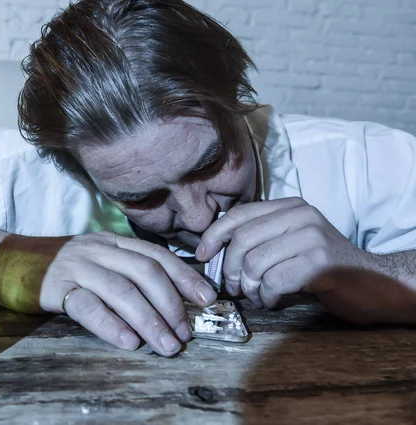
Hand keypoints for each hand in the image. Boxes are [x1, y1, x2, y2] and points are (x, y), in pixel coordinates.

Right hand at [39, 232, 217, 356]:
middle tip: (185, 331)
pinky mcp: (55, 287)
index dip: (184, 276)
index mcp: (112, 242)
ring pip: (121, 289)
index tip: (206, 297)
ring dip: (149, 319)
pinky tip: (128, 341)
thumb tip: (167, 300)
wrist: (7, 259)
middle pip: (144, 271)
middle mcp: (98, 249)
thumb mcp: (96, 260)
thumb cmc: (59, 267)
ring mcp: (76, 266)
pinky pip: (87, 305)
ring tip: (166, 344)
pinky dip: (111, 324)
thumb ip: (124, 272)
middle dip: (171, 303)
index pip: (156, 255)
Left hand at [195, 197, 369, 307]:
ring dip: (249, 288)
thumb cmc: (323, 267)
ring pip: (254, 264)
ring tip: (258, 295)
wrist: (374, 283)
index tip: (201, 254)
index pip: (239, 214)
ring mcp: (311, 237)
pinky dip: (267, 297)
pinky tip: (275, 300)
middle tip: (234, 287)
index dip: (213, 235)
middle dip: (228, 269)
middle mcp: (301, 215)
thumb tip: (212, 251)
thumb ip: (259, 239)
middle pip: (241, 241)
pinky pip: (273, 282)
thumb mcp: (291, 242)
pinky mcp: (319, 263)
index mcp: (291, 206)